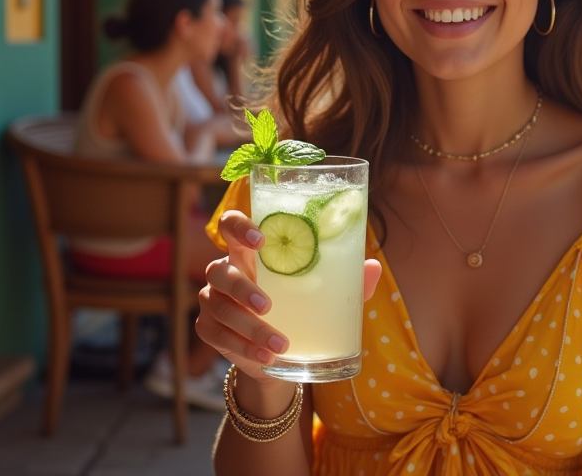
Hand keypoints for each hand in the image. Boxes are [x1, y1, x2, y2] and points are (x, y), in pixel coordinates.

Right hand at [196, 210, 382, 385]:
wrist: (276, 353)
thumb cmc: (298, 307)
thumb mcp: (322, 292)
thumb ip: (345, 278)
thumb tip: (373, 267)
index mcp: (249, 253)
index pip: (230, 225)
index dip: (239, 226)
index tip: (261, 240)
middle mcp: (225, 272)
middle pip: (219, 270)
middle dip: (242, 288)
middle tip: (269, 305)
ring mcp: (213, 301)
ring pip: (220, 308)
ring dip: (250, 328)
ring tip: (280, 344)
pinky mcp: (209, 330)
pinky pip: (219, 336)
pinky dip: (244, 349)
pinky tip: (267, 357)